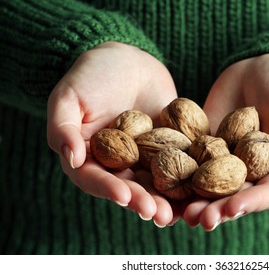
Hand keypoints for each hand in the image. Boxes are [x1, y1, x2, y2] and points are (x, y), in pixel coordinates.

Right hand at [47, 42, 177, 225]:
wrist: (127, 60)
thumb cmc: (91, 75)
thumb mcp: (69, 96)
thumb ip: (62, 127)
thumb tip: (72, 158)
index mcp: (89, 157)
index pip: (96, 179)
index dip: (109, 189)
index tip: (124, 196)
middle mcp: (117, 163)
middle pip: (129, 187)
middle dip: (144, 202)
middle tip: (159, 215)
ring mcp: (144, 157)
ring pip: (155, 183)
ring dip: (167, 200)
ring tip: (181, 213)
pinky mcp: (168, 147)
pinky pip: (178, 164)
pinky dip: (187, 179)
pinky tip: (199, 191)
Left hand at [182, 54, 268, 229]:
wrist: (259, 65)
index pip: (263, 194)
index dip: (247, 203)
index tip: (230, 209)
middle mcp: (250, 172)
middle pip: (233, 196)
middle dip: (215, 209)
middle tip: (197, 219)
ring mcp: (225, 160)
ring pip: (209, 185)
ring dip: (195, 200)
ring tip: (178, 213)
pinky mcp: (205, 146)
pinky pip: (191, 162)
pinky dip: (180, 174)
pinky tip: (165, 184)